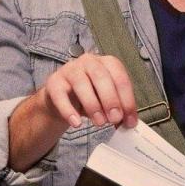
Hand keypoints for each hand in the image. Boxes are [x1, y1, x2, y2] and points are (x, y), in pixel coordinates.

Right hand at [9, 54, 139, 170]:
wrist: (62, 100)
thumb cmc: (90, 97)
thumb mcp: (108, 103)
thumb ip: (119, 110)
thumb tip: (129, 123)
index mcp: (107, 64)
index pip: (120, 78)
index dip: (127, 100)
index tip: (130, 120)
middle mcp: (89, 62)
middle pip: (101, 76)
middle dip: (110, 99)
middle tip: (115, 119)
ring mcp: (70, 69)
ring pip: (81, 83)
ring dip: (92, 105)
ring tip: (99, 123)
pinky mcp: (54, 82)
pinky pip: (60, 94)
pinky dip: (68, 110)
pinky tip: (76, 123)